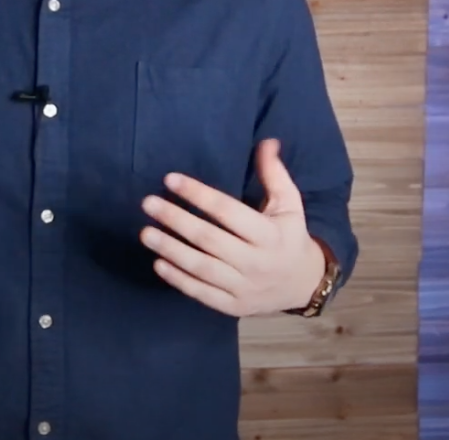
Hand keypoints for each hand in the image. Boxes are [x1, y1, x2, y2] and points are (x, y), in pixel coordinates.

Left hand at [138, 138, 325, 316]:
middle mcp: (256, 262)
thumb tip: (267, 142)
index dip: (198, 194)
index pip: (228, 212)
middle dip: (176, 220)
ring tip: (145, 233)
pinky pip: (201, 293)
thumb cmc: (289, 237)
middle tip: (148, 203)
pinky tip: (158, 263)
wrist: (303, 285)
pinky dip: (178, 280)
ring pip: (202, 268)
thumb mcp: (290, 204)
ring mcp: (244, 287)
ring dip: (170, 250)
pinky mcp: (233, 306)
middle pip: (209, 239)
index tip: (171, 179)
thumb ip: (275, 174)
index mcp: (270, 235)